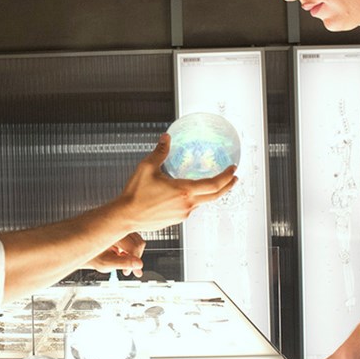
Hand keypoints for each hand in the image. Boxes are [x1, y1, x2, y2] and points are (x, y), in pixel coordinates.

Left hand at [84, 232, 145, 275]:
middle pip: (139, 243)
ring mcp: (122, 227)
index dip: (135, 261)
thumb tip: (139, 264)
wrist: (83, 248)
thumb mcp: (105, 263)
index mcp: (113, 233)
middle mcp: (119, 227)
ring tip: (122, 261)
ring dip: (134, 254)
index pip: (134, 246)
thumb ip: (123, 264)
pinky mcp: (124, 229)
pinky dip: (131, 249)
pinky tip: (122, 254)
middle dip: (135, 258)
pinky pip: (135, 238)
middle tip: (128, 269)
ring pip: (139, 241)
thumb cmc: (92, 255)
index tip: (131, 271)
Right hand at [117, 135, 236, 231]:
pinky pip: (190, 208)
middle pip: (215, 196)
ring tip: (210, 184)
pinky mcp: (176, 220)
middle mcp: (186, 205)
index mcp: (183, 191)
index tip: (233, 169)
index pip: (214, 184)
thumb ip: (160, 152)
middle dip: (227, 186)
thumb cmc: (135, 194)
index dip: (226, 176)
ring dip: (210, 193)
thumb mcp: (147, 167)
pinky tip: (188, 194)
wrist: (125, 216)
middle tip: (233, 178)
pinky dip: (195, 199)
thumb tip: (166, 138)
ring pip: (202, 203)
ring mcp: (182, 214)